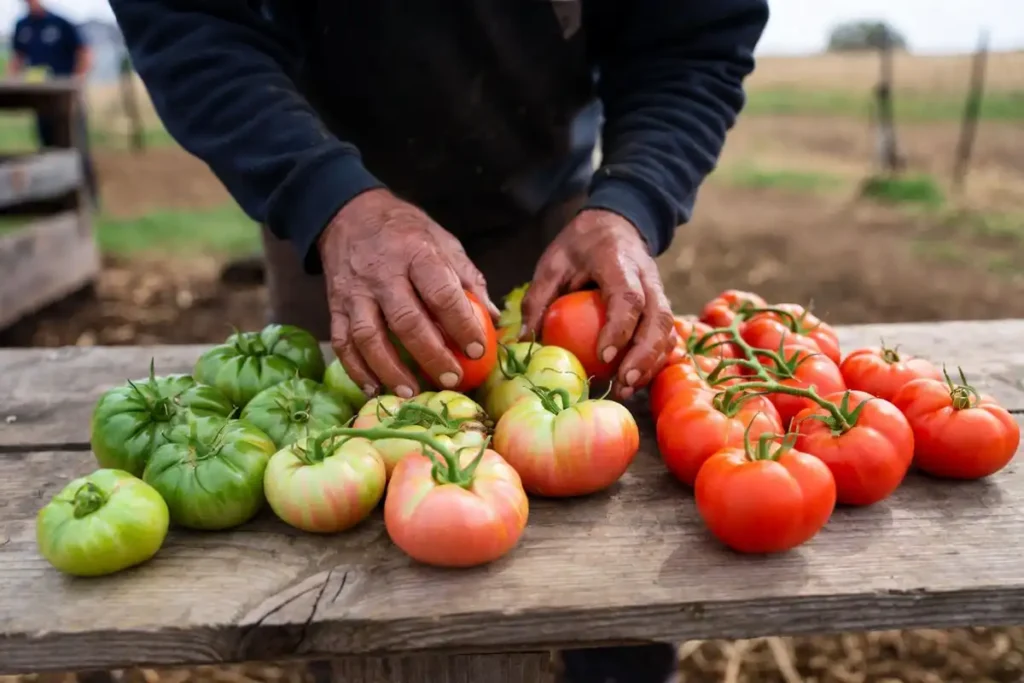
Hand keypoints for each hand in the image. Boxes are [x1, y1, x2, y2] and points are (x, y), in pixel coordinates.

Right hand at [320, 189, 498, 397]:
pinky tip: (374, 388)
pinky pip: (342, 342)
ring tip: (412, 392)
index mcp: (417, 253)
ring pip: (369, 337)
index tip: (477, 349)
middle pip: (406, 320)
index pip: (441, 292)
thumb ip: (467, 279)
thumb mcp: (442, 242)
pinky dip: (356, 370)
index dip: (460, 323)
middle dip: (431, 355)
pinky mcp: (335, 306)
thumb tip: (491, 318)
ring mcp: (356, 292)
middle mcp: (383, 274)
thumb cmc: (406, 232)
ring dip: (390, 369)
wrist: (350, 214)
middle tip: (452, 379)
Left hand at [521, 209, 673, 399]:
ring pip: (666, 330)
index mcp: (619, 263)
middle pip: (657, 319)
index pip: (627, 297)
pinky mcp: (660, 305)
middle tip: (623, 381)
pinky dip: (656, 359)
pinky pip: (666, 334)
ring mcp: (659, 291)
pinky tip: (636, 380)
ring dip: (651, 362)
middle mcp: (647, 278)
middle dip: (643, 355)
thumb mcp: (553, 263)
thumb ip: (539, 298)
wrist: (614, 222)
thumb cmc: (580, 245)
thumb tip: (525, 339)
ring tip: (627, 388)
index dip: (619, 327)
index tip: (604, 355)